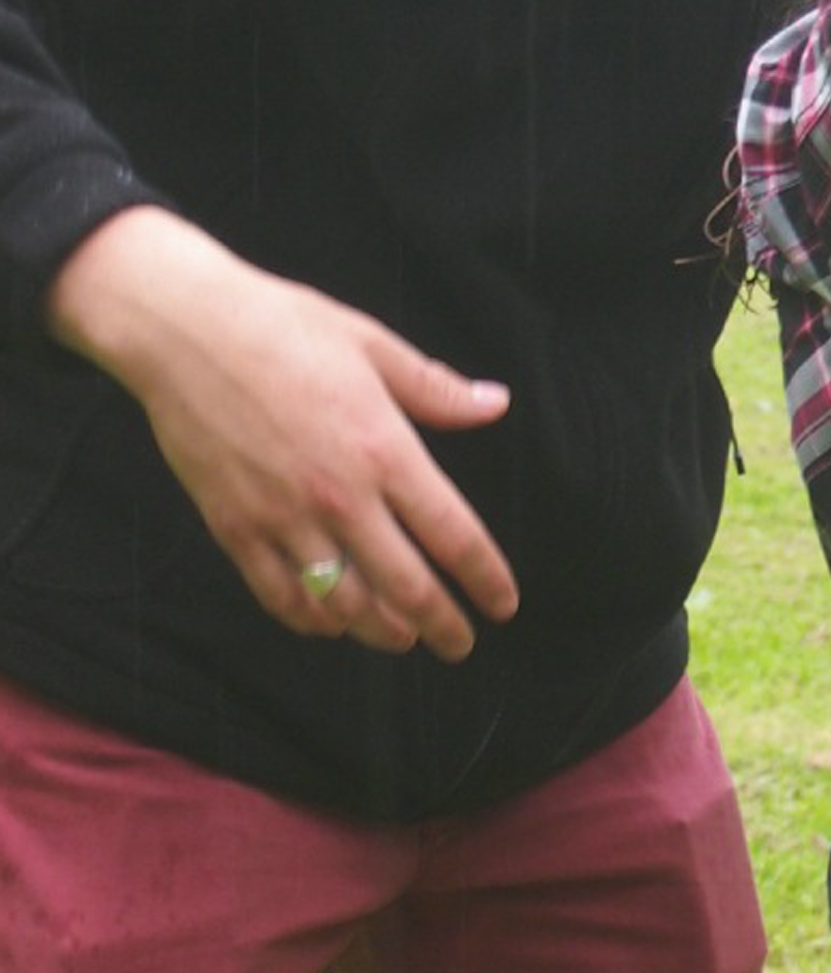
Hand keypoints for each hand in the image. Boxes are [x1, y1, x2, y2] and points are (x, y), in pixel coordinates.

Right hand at [45, 208, 520, 660]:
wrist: (185, 332)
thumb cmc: (285, 328)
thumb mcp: (374, 346)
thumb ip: (437, 389)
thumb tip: (497, 404)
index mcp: (384, 450)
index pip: (452, 534)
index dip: (484, 577)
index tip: (503, 605)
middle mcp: (339, 496)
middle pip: (405, 586)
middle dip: (441, 625)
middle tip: (460, 644)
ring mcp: (281, 517)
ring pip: (342, 603)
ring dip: (380, 631)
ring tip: (403, 639)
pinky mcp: (233, 526)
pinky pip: (278, 593)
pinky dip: (310, 619)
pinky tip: (330, 623)